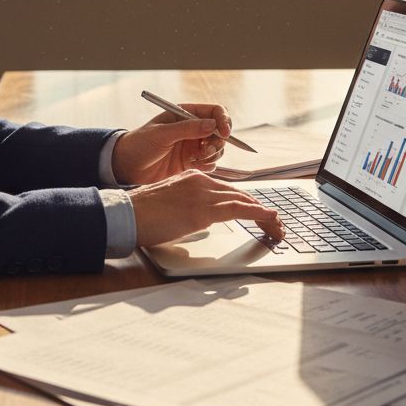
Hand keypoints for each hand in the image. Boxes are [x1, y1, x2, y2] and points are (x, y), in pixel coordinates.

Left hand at [111, 103, 231, 183]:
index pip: (214, 111)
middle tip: (205, 151)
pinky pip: (210, 163)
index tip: (224, 133)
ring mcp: (193, 145)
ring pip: (217, 148)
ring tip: (196, 160)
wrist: (128, 165)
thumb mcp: (162, 133)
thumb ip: (187, 129)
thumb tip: (213, 125)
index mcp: (185, 114)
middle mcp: (192, 128)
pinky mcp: (191, 162)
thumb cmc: (140, 143)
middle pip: (220, 131)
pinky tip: (193, 166)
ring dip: (213, 155)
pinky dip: (207, 166)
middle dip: (218, 142)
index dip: (224, 120)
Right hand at [130, 170, 285, 247]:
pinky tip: (270, 219)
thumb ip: (190, 207)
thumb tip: (203, 221)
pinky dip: (258, 214)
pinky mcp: (203, 208)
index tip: (259, 214)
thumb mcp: (171, 205)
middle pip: (240, 195)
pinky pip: (239, 209)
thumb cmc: (143, 214)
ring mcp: (203, 193)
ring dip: (264, 215)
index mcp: (193, 178)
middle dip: (260, 209)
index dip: (248, 203)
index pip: (228, 190)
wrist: (128, 214)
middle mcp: (201, 181)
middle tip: (274, 223)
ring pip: (243, 201)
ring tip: (277, 227)